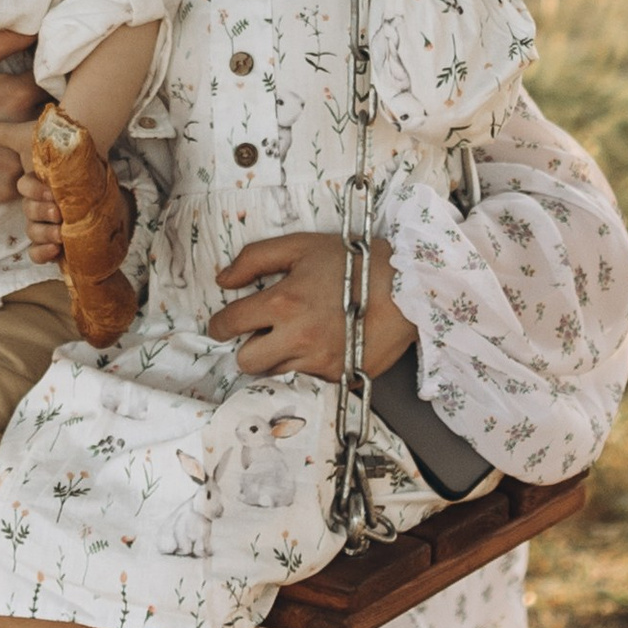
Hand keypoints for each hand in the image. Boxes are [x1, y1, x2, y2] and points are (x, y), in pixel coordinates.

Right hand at [0, 30, 37, 239]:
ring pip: (44, 153)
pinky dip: (20, 170)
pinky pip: (27, 179)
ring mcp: (14, 165)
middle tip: (29, 111)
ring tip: (21, 137)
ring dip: (37, 145)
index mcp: (15, 96)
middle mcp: (21, 132)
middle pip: (54, 120)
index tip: (41, 82)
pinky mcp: (5, 191)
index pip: (56, 84)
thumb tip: (36, 25)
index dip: (52, 82)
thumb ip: (1, 42)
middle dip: (48, 115)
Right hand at [0, 115, 67, 264]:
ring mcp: (54, 216)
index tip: (51, 191)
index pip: (25, 191)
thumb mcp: (26, 135)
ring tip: (61, 232)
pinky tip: (57, 250)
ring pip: (37, 233)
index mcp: (32, 183)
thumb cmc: (58, 140)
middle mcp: (41, 201)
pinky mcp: (68, 230)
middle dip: (41, 214)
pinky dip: (46, 253)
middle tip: (58, 210)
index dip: (35, 193)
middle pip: (30, 216)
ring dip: (46, 234)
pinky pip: (46, 250)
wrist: (90, 145)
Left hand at [207, 230, 415, 382]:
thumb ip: (255, 258)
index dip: (219, 324)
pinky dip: (304, 368)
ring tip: (292, 340)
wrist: (407, 288)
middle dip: (248, 348)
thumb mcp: (302, 246)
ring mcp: (317, 361)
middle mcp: (296, 337)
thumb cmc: (354, 263)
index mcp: (282, 302)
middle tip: (260, 335)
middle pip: (246, 361)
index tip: (223, 324)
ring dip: (275, 359)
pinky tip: (314, 351)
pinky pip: (305, 381)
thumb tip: (222, 279)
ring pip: (274, 374)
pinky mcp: (337, 377)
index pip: (229, 324)